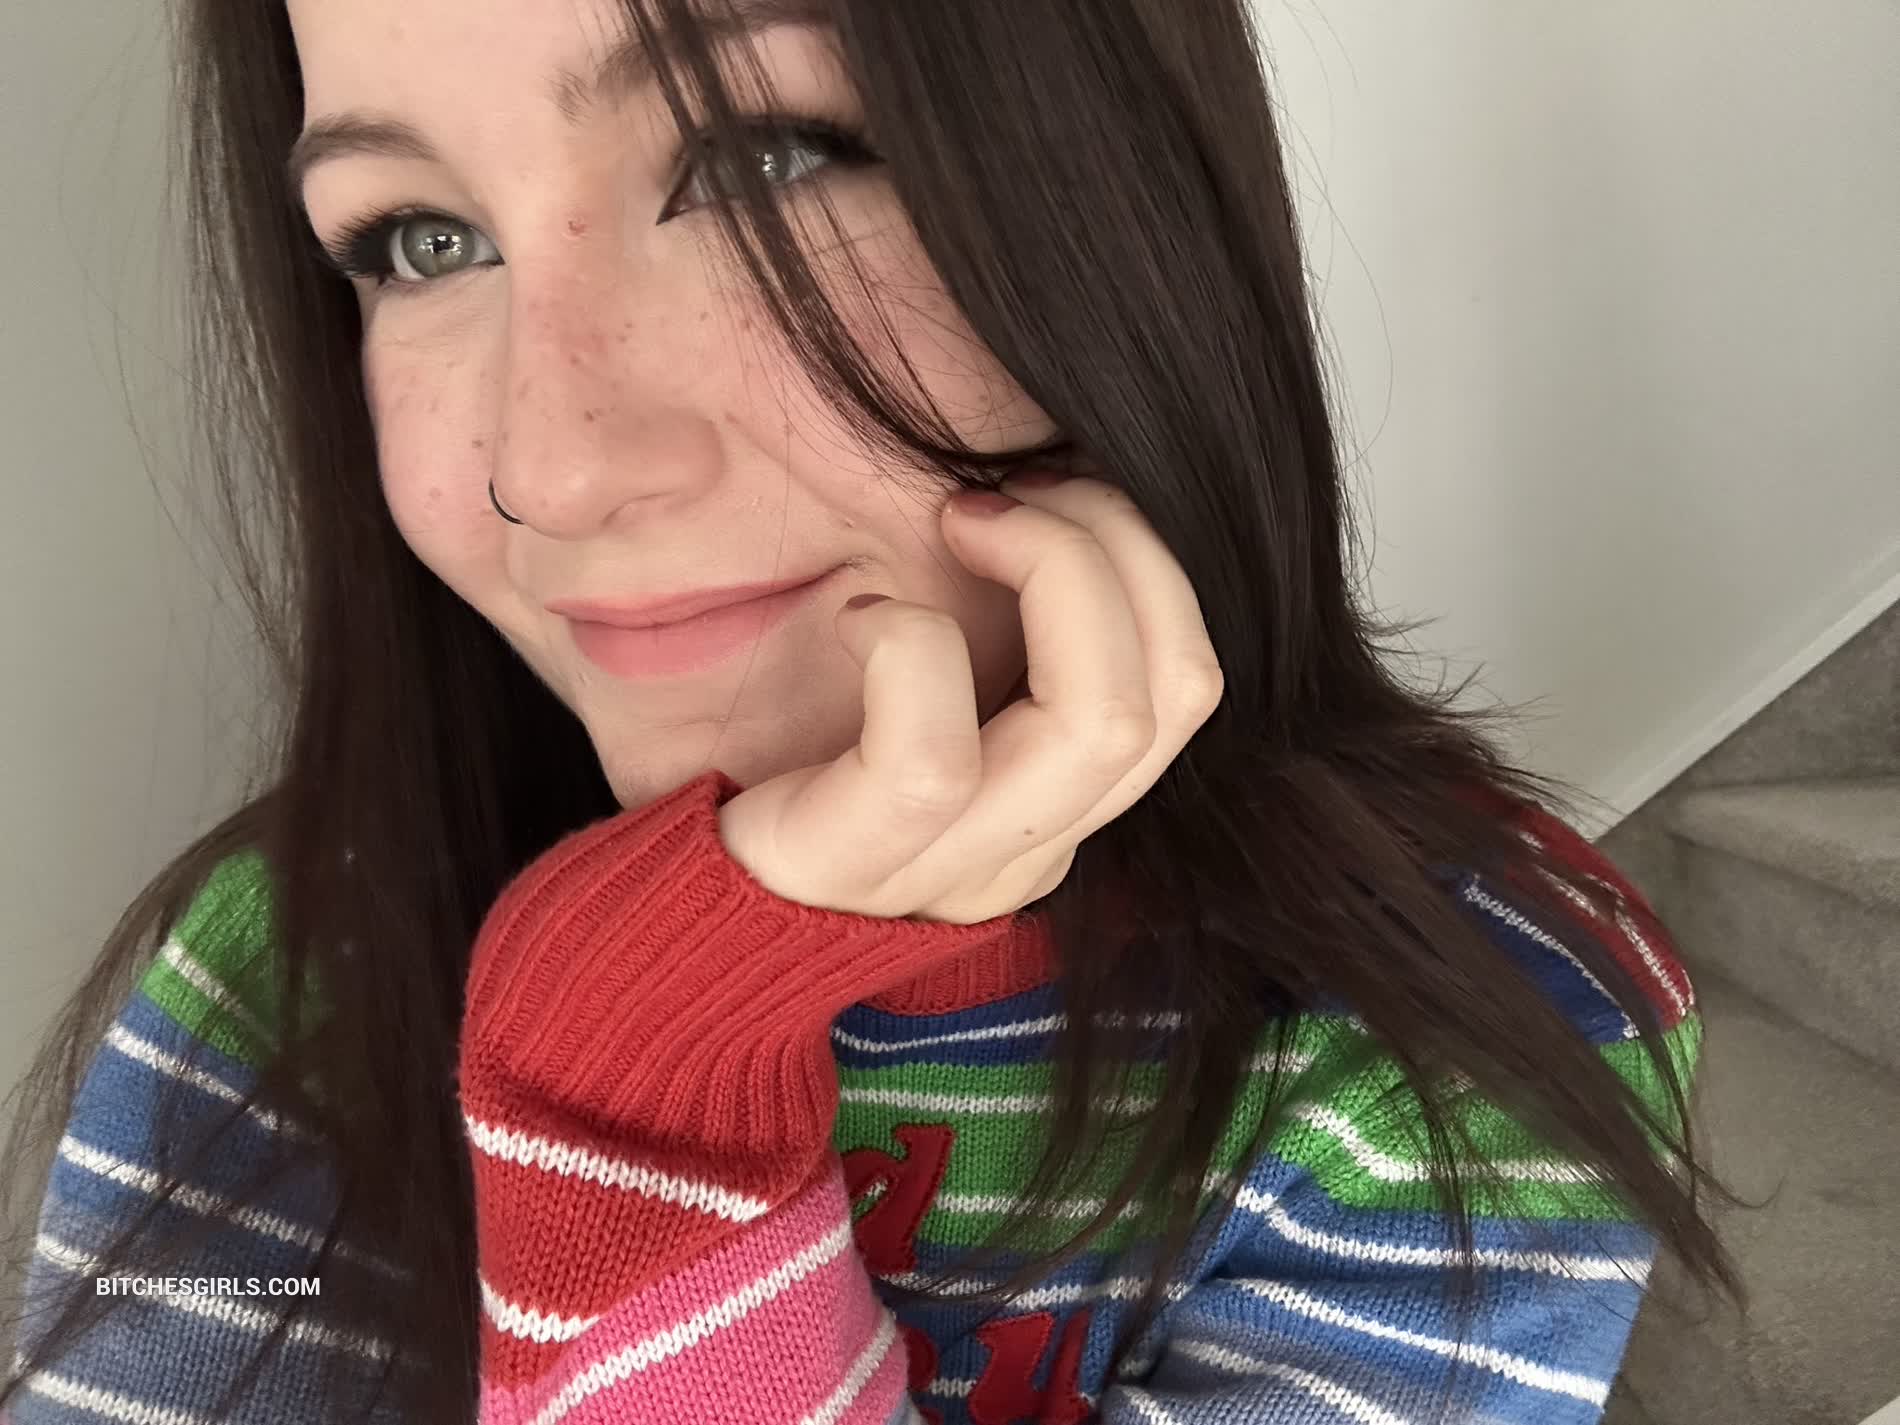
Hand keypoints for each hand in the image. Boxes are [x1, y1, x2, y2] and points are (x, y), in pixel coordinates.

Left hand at [715, 470, 1224, 924]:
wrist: (652, 896)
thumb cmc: (779, 747)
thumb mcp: (921, 681)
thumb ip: (1002, 627)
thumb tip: (1057, 471)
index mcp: (1060, 800)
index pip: (1190, 680)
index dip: (1147, 556)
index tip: (1044, 489)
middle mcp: (1030, 848)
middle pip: (1179, 689)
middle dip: (1116, 541)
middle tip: (1004, 493)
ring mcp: (948, 874)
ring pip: (1097, 722)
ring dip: (1052, 569)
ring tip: (957, 520)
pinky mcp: (849, 869)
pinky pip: (931, 757)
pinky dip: (909, 644)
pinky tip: (853, 612)